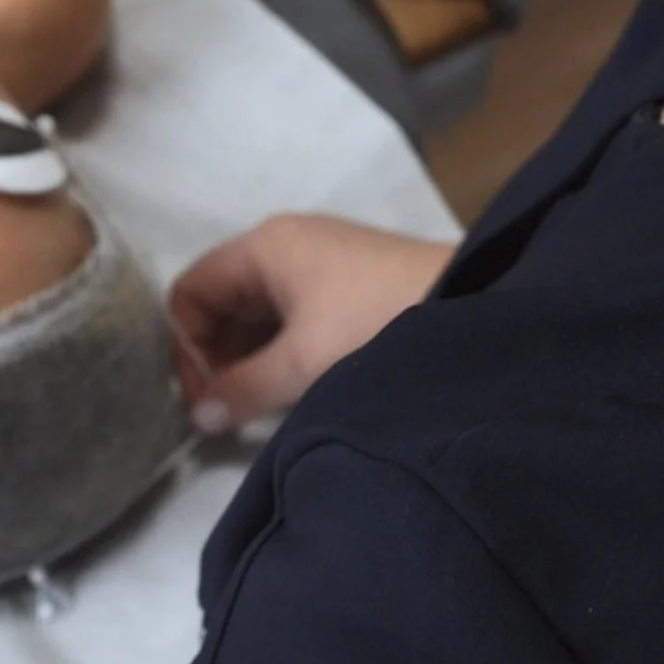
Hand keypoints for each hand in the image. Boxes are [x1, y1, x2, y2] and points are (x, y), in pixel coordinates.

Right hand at [168, 214, 454, 428]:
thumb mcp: (303, 364)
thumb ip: (242, 389)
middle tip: (223, 412)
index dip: (184, 345)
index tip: (200, 398)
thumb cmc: (378, 324)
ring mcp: (320, 265)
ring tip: (256, 408)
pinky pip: (292, 320)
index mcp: (265, 246)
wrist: (479, 308)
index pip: (191, 290)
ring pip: (259, 316)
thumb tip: (200, 416)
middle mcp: (286, 246)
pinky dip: (281, 354)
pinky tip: (291, 391)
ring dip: (250, 361)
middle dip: (215, 357)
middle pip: (222, 302)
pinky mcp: (349, 289)